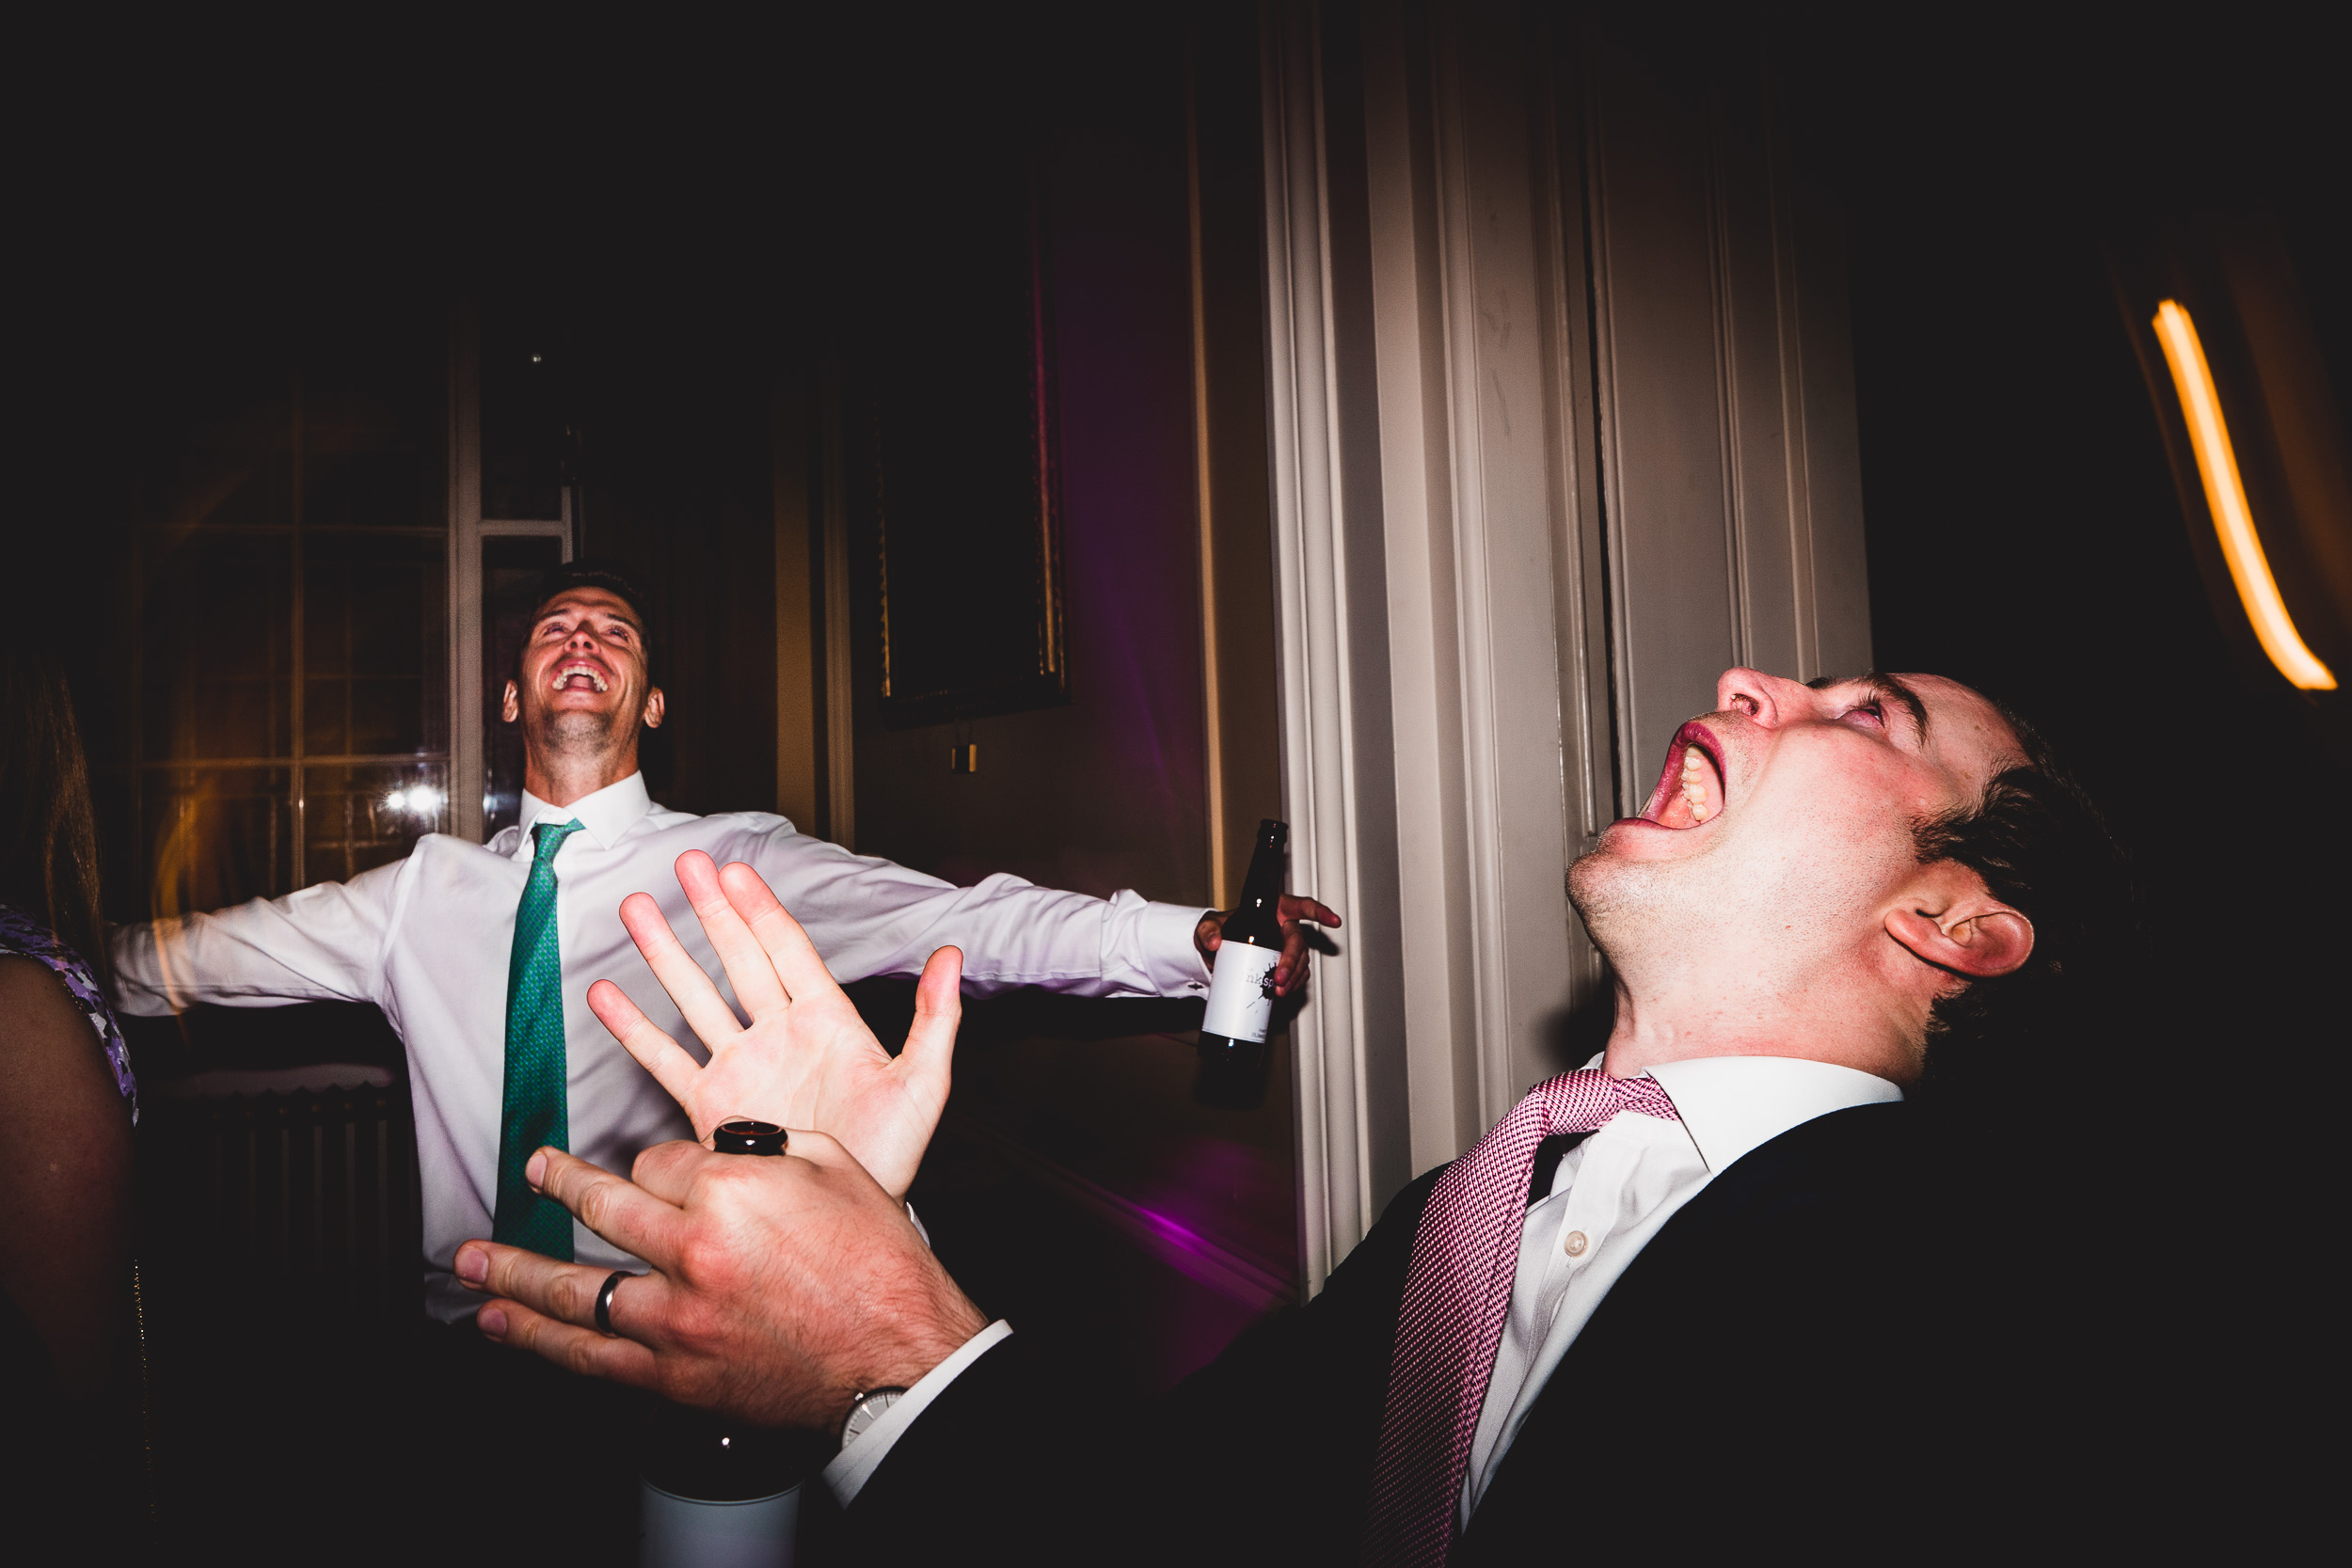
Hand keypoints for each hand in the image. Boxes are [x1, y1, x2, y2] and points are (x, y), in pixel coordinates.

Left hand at [454, 1136, 988, 1429]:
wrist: (899, 1357)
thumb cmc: (878, 1265)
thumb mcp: (832, 1167)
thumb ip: (761, 1147)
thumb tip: (715, 1148)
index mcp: (729, 1189)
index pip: (658, 1159)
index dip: (662, 1161)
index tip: (667, 1170)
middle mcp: (692, 1249)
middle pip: (602, 1206)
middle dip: (558, 1185)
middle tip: (532, 1174)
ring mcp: (676, 1316)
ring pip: (574, 1286)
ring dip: (514, 1269)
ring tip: (472, 1259)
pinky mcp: (674, 1372)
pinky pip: (589, 1354)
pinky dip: (537, 1338)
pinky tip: (501, 1323)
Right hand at [588, 851, 961, 1199]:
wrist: (843, 1226)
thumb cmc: (890, 1157)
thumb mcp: (921, 1086)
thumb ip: (935, 1020)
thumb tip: (952, 957)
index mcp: (828, 1023)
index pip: (788, 950)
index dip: (760, 909)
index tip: (734, 870)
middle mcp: (779, 1036)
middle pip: (737, 958)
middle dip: (711, 911)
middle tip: (685, 865)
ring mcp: (742, 1068)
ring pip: (695, 997)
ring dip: (666, 954)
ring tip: (636, 911)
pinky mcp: (710, 1107)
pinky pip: (665, 1058)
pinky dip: (635, 1028)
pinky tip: (607, 996)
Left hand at [1194, 894, 1340, 995]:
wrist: (1216, 953)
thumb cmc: (1218, 930)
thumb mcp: (1208, 926)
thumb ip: (1208, 930)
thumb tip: (1215, 942)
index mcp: (1274, 909)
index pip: (1301, 906)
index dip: (1319, 912)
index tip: (1333, 921)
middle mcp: (1284, 927)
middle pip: (1297, 942)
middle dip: (1291, 961)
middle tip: (1279, 977)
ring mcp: (1286, 946)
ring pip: (1300, 961)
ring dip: (1293, 977)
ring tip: (1278, 990)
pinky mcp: (1285, 964)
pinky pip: (1297, 974)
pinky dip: (1292, 984)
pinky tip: (1282, 992)